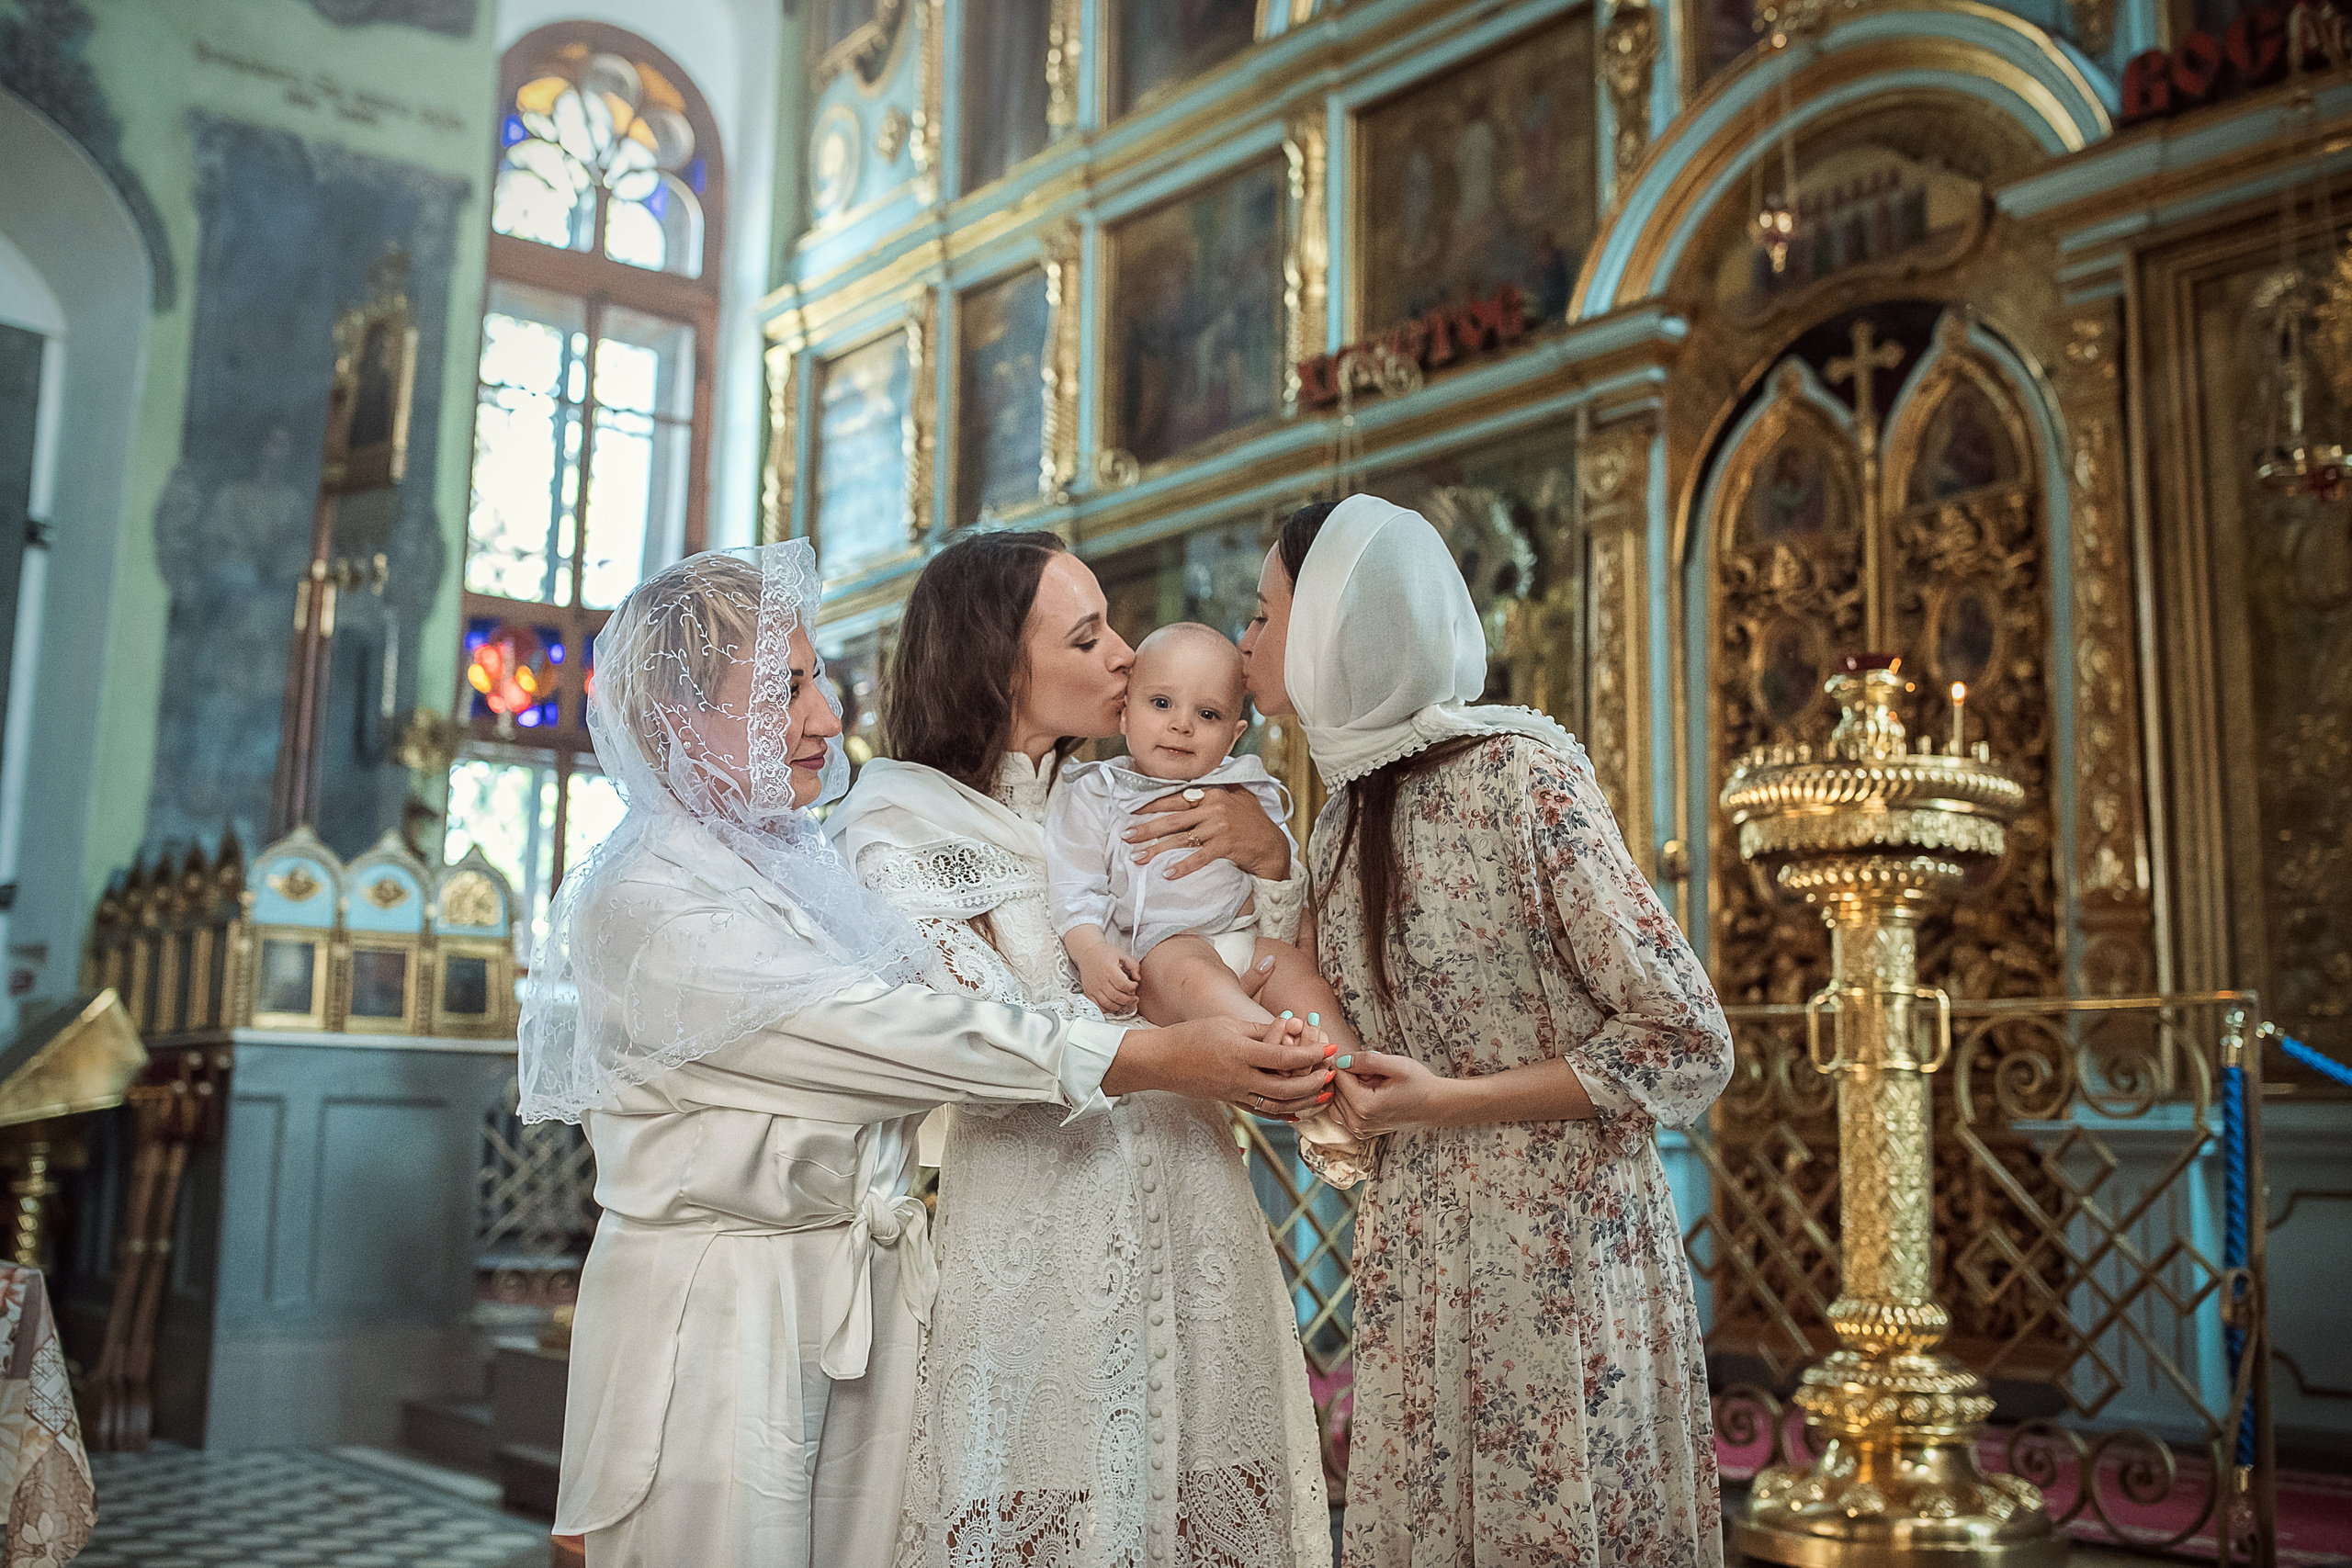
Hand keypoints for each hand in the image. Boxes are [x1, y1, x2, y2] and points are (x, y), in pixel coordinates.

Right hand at [1078, 945, 1141, 1013]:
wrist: (1086, 953)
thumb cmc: (1104, 953)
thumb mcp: (1122, 954)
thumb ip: (1133, 965)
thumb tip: (1137, 978)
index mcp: (1109, 969)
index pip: (1123, 985)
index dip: (1132, 987)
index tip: (1135, 984)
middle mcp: (1100, 980)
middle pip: (1117, 997)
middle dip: (1129, 1000)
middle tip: (1134, 998)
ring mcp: (1093, 988)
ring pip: (1108, 1004)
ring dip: (1120, 1006)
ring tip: (1126, 1002)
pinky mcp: (1088, 993)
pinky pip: (1099, 1006)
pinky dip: (1108, 1009)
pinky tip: (1114, 1005)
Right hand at [1109, 1014, 1335, 1113]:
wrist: (1163, 1061)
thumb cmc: (1193, 1035)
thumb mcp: (1227, 1024)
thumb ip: (1260, 1029)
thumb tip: (1291, 1028)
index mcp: (1240, 1053)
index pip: (1284, 1058)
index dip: (1311, 1054)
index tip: (1330, 1047)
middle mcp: (1240, 1077)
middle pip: (1286, 1088)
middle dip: (1313, 1083)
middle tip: (1331, 1074)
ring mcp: (1236, 1093)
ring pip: (1278, 1106)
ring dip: (1304, 1101)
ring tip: (1322, 1094)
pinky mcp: (1232, 1102)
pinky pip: (1263, 1111)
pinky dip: (1284, 1113)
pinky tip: (1299, 1111)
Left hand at [1127, 786, 1290, 879]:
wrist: (1273, 845)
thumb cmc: (1253, 822)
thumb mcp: (1237, 797)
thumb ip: (1216, 789)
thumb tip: (1192, 785)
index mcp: (1212, 794)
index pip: (1176, 798)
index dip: (1153, 804)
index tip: (1132, 811)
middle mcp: (1214, 808)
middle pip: (1173, 819)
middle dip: (1147, 828)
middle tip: (1126, 836)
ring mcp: (1219, 827)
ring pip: (1181, 839)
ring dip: (1157, 850)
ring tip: (1138, 858)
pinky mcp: (1226, 845)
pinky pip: (1199, 857)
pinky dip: (1183, 866)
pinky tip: (1167, 874)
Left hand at [1328, 1051, 1453, 1138]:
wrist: (1433, 1104)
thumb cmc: (1418, 1083)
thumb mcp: (1396, 1064)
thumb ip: (1366, 1060)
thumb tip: (1341, 1061)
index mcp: (1364, 1106)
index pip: (1338, 1076)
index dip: (1352, 1064)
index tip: (1370, 1067)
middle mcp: (1357, 1122)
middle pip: (1334, 1089)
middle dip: (1349, 1077)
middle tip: (1374, 1076)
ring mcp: (1358, 1130)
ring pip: (1335, 1100)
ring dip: (1348, 1089)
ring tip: (1372, 1085)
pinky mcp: (1360, 1131)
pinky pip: (1341, 1111)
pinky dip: (1350, 1100)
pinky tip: (1369, 1094)